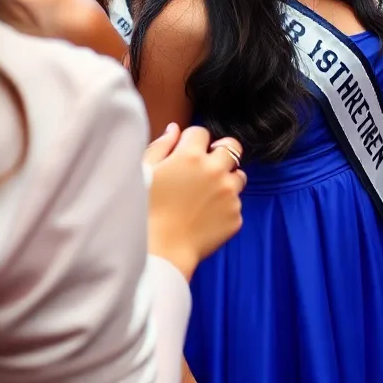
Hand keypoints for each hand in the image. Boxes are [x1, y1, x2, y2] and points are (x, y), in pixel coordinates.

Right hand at [145, 125, 245, 279]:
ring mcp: (229, 194)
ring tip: (203, 197)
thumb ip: (161, 146)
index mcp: (190, 157)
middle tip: (206, 166)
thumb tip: (175, 129)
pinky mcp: (236, 216)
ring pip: (238, 176)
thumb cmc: (143, 213)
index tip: (184, 154)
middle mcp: (215, 171)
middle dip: (220, 152)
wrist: (159, 254)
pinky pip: (235, 204)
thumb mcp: (143, 173)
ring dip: (225, 180)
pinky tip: (203, 217)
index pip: (201, 132)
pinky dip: (224, 207)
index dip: (191, 142)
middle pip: (232, 147)